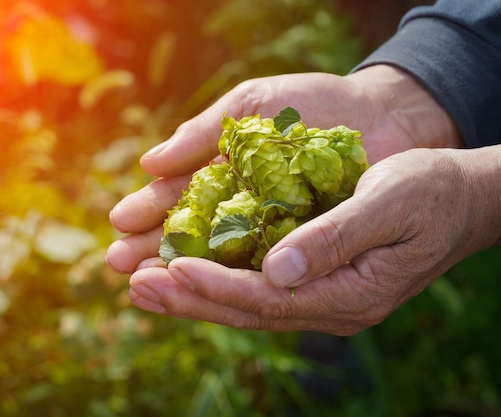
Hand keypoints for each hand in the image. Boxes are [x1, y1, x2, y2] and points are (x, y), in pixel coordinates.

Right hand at [107, 65, 460, 274]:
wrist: (381, 114)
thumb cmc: (314, 103)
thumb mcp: (253, 105)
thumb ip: (204, 132)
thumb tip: (150, 163)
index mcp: (224, 175)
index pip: (177, 199)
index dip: (147, 212)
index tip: (118, 226)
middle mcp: (242, 210)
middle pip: (190, 237)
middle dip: (154, 251)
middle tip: (120, 266)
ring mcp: (271, 235)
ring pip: (221, 263)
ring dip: (185, 276)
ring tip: (148, 286)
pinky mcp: (303, 253)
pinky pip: (265, 275)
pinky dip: (236, 284)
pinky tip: (205, 293)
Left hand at [122, 145, 500, 333]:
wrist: (462, 199)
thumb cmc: (431, 192)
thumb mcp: (389, 204)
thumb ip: (335, 239)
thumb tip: (277, 269)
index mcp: (349, 292)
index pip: (268, 297)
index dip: (216, 283)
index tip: (169, 265)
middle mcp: (331, 306)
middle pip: (248, 310)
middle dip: (189, 297)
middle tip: (135, 284)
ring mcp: (324, 298)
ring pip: (248, 304)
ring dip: (195, 294)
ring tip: (145, 283)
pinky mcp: (317, 281)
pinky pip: (259, 290)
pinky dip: (218, 281)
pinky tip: (187, 272)